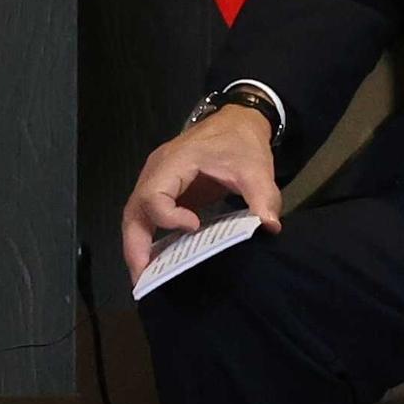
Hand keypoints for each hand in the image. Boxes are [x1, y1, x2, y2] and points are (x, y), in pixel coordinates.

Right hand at [121, 104, 281, 283]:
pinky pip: (147, 218)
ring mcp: (156, 182)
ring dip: (137, 248)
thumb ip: (262, 196)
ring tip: (147, 279)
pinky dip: (148, 241)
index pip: (153, 194)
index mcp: (175, 162)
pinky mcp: (164, 192)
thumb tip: (270, 226)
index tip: (195, 226)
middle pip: (134, 211)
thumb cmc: (241, 142)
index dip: (168, 216)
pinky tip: (158, 264)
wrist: (237, 123)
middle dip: (136, 247)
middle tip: (144, 280)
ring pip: (135, 217)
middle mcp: (156, 172)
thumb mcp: (255, 167)